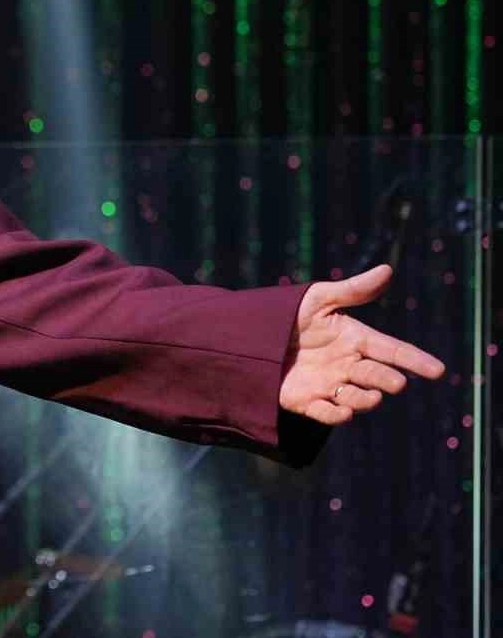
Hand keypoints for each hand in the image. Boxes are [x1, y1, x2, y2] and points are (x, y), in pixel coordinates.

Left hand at [279, 264, 444, 425]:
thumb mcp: (317, 298)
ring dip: (365, 399)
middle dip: (389, 380)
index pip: (392, 350)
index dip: (415, 360)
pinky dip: (336, 414)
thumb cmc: (286, 314)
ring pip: (360, 399)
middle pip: (379, 376)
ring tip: (365, 393)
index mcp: (354, 338)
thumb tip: (388, 270)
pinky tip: (340, 409)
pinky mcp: (307, 401)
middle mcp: (347, 364)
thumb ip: (352, 289)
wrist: (246, 337)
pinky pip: (329, 414)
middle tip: (394, 381)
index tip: (438, 370)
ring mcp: (329, 384)